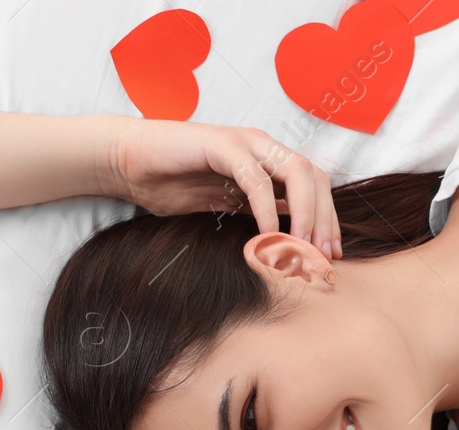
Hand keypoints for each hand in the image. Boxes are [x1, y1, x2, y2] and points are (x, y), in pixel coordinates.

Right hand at [99, 116, 342, 257]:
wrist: (130, 163)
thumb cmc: (173, 184)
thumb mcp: (226, 207)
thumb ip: (257, 215)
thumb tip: (289, 245)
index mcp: (268, 161)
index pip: (315, 186)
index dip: (327, 220)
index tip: (328, 256)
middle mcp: (264, 147)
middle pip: (315, 178)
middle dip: (324, 220)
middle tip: (321, 256)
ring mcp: (245, 143)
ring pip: (295, 172)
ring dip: (304, 214)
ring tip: (300, 247)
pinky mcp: (222, 145)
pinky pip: (256, 178)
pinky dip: (266, 209)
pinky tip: (267, 234)